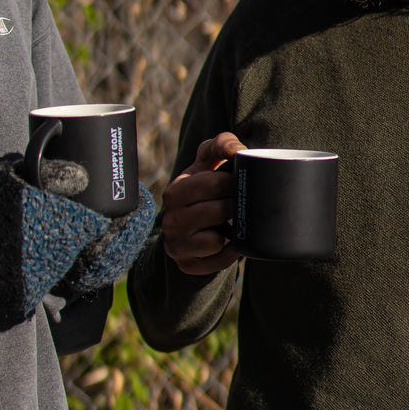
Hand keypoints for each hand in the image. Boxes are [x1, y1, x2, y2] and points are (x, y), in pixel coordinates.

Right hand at [161, 131, 245, 274]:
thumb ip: (221, 144)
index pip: (211, 183)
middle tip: (238, 203)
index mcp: (174, 192)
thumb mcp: (208, 163)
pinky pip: (218, 262)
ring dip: (229, 232)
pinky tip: (226, 242)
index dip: (231, 182)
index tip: (237, 182)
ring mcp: (176, 245)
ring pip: (215, 240)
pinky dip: (228, 253)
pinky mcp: (187, 265)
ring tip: (229, 223)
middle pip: (218, 211)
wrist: (190, 226)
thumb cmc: (204, 187)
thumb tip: (236, 150)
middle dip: (233, 206)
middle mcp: (170, 220)